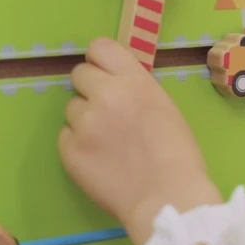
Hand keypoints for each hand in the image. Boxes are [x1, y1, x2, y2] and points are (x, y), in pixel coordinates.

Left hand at [58, 38, 222, 244]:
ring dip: (85, 118)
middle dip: (90, 88)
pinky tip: (99, 159)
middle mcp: (105, 94)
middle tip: (105, 109)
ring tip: (106, 141)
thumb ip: (136, 88)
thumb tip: (116, 83)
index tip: (105, 73)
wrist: (168, 197)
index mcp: (133, 80)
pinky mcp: (69, 151)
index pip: (100, 47)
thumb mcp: (163, 104)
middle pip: (79, 74)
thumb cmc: (178, 151)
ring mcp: (84, 123)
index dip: (100, 60)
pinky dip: (79, 144)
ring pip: (72, 107)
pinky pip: (66, 136)